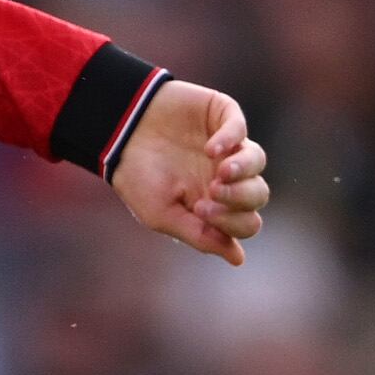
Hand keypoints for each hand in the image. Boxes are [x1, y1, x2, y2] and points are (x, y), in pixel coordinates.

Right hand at [106, 80, 269, 265]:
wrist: (117, 135)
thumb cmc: (136, 179)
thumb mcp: (162, 215)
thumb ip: (199, 235)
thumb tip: (238, 259)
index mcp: (214, 205)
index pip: (246, 222)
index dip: (232, 222)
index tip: (200, 211)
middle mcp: (225, 177)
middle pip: (258, 194)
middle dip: (240, 198)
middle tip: (212, 192)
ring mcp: (227, 146)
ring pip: (257, 160)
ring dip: (243, 170)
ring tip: (220, 171)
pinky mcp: (221, 115)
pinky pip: (239, 127)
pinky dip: (231, 139)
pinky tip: (210, 148)